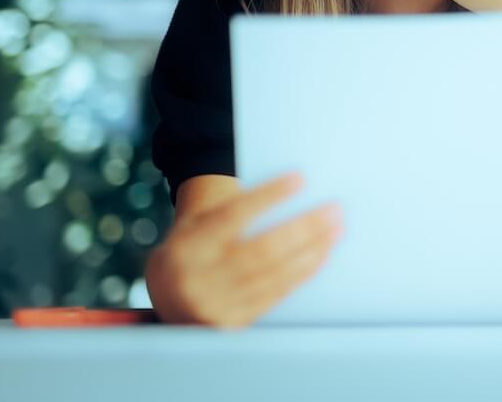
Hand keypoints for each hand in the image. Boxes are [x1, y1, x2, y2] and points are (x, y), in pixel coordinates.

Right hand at [145, 173, 342, 327]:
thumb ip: (234, 211)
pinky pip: (276, 295)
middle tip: (334, 209)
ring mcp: (216, 305)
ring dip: (311, 250)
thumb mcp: (197, 224)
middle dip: (304, 228)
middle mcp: (199, 278)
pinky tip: (320, 255)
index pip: (233, 216)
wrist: (166, 297)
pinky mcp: (233, 323)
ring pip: (274, 275)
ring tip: (336, 230)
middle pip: (262, 250)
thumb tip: (291, 186)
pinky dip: (302, 273)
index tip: (300, 179)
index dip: (268, 196)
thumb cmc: (193, 248)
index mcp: (188, 246)